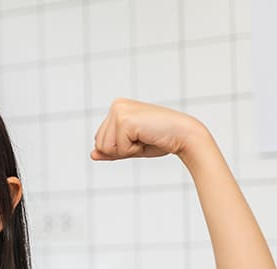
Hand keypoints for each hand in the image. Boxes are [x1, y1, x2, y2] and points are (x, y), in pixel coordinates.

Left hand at [91, 98, 207, 161]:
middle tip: (143, 139)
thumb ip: (110, 151)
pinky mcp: (125, 120)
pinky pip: (118, 148)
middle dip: (120, 150)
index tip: (139, 138)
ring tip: (145, 137)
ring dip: (126, 150)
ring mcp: (119, 110)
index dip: (119, 148)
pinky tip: (146, 137)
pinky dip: (132, 150)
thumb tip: (92, 155)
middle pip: (99, 144)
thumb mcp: (130, 147)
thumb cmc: (160, 140)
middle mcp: (116, 105)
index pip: (100, 141)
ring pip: (105, 147)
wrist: (184, 136)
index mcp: (117, 108)